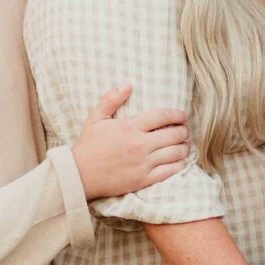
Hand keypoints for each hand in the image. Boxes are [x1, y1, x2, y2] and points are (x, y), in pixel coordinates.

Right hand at [71, 86, 189, 201]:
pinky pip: (170, 171)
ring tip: (184, 145)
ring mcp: (143, 163)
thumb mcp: (95, 118)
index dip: (177, 114)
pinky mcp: (144, 179)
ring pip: (175, 153)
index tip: (183, 116)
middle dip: (183, 131)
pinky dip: (179, 165)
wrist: (79, 175)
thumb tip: (128, 85)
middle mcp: (140, 144)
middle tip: (185, 131)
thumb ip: (111, 100)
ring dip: (184, 147)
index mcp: (130, 127)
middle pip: (174, 134)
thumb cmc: (88, 146)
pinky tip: (179, 162)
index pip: (163, 116)